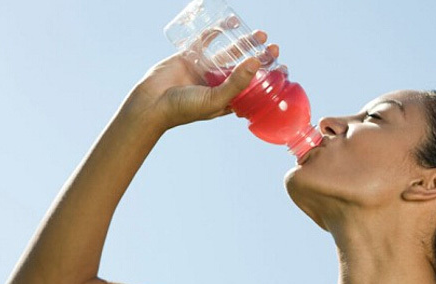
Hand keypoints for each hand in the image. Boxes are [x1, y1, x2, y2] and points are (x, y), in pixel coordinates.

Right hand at [121, 31, 278, 130]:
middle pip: (245, 69)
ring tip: (261, 35)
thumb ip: (236, 82)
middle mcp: (218, 84)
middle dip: (260, 59)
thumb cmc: (184, 108)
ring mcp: (205, 70)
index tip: (283, 70)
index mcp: (227, 100)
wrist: (151, 103)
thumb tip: (255, 61)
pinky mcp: (191, 57)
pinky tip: (231, 23)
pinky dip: (218, 31)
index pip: (254, 90)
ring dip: (244, 43)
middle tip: (274, 49)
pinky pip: (207, 41)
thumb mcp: (216, 99)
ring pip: (229, 53)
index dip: (269, 80)